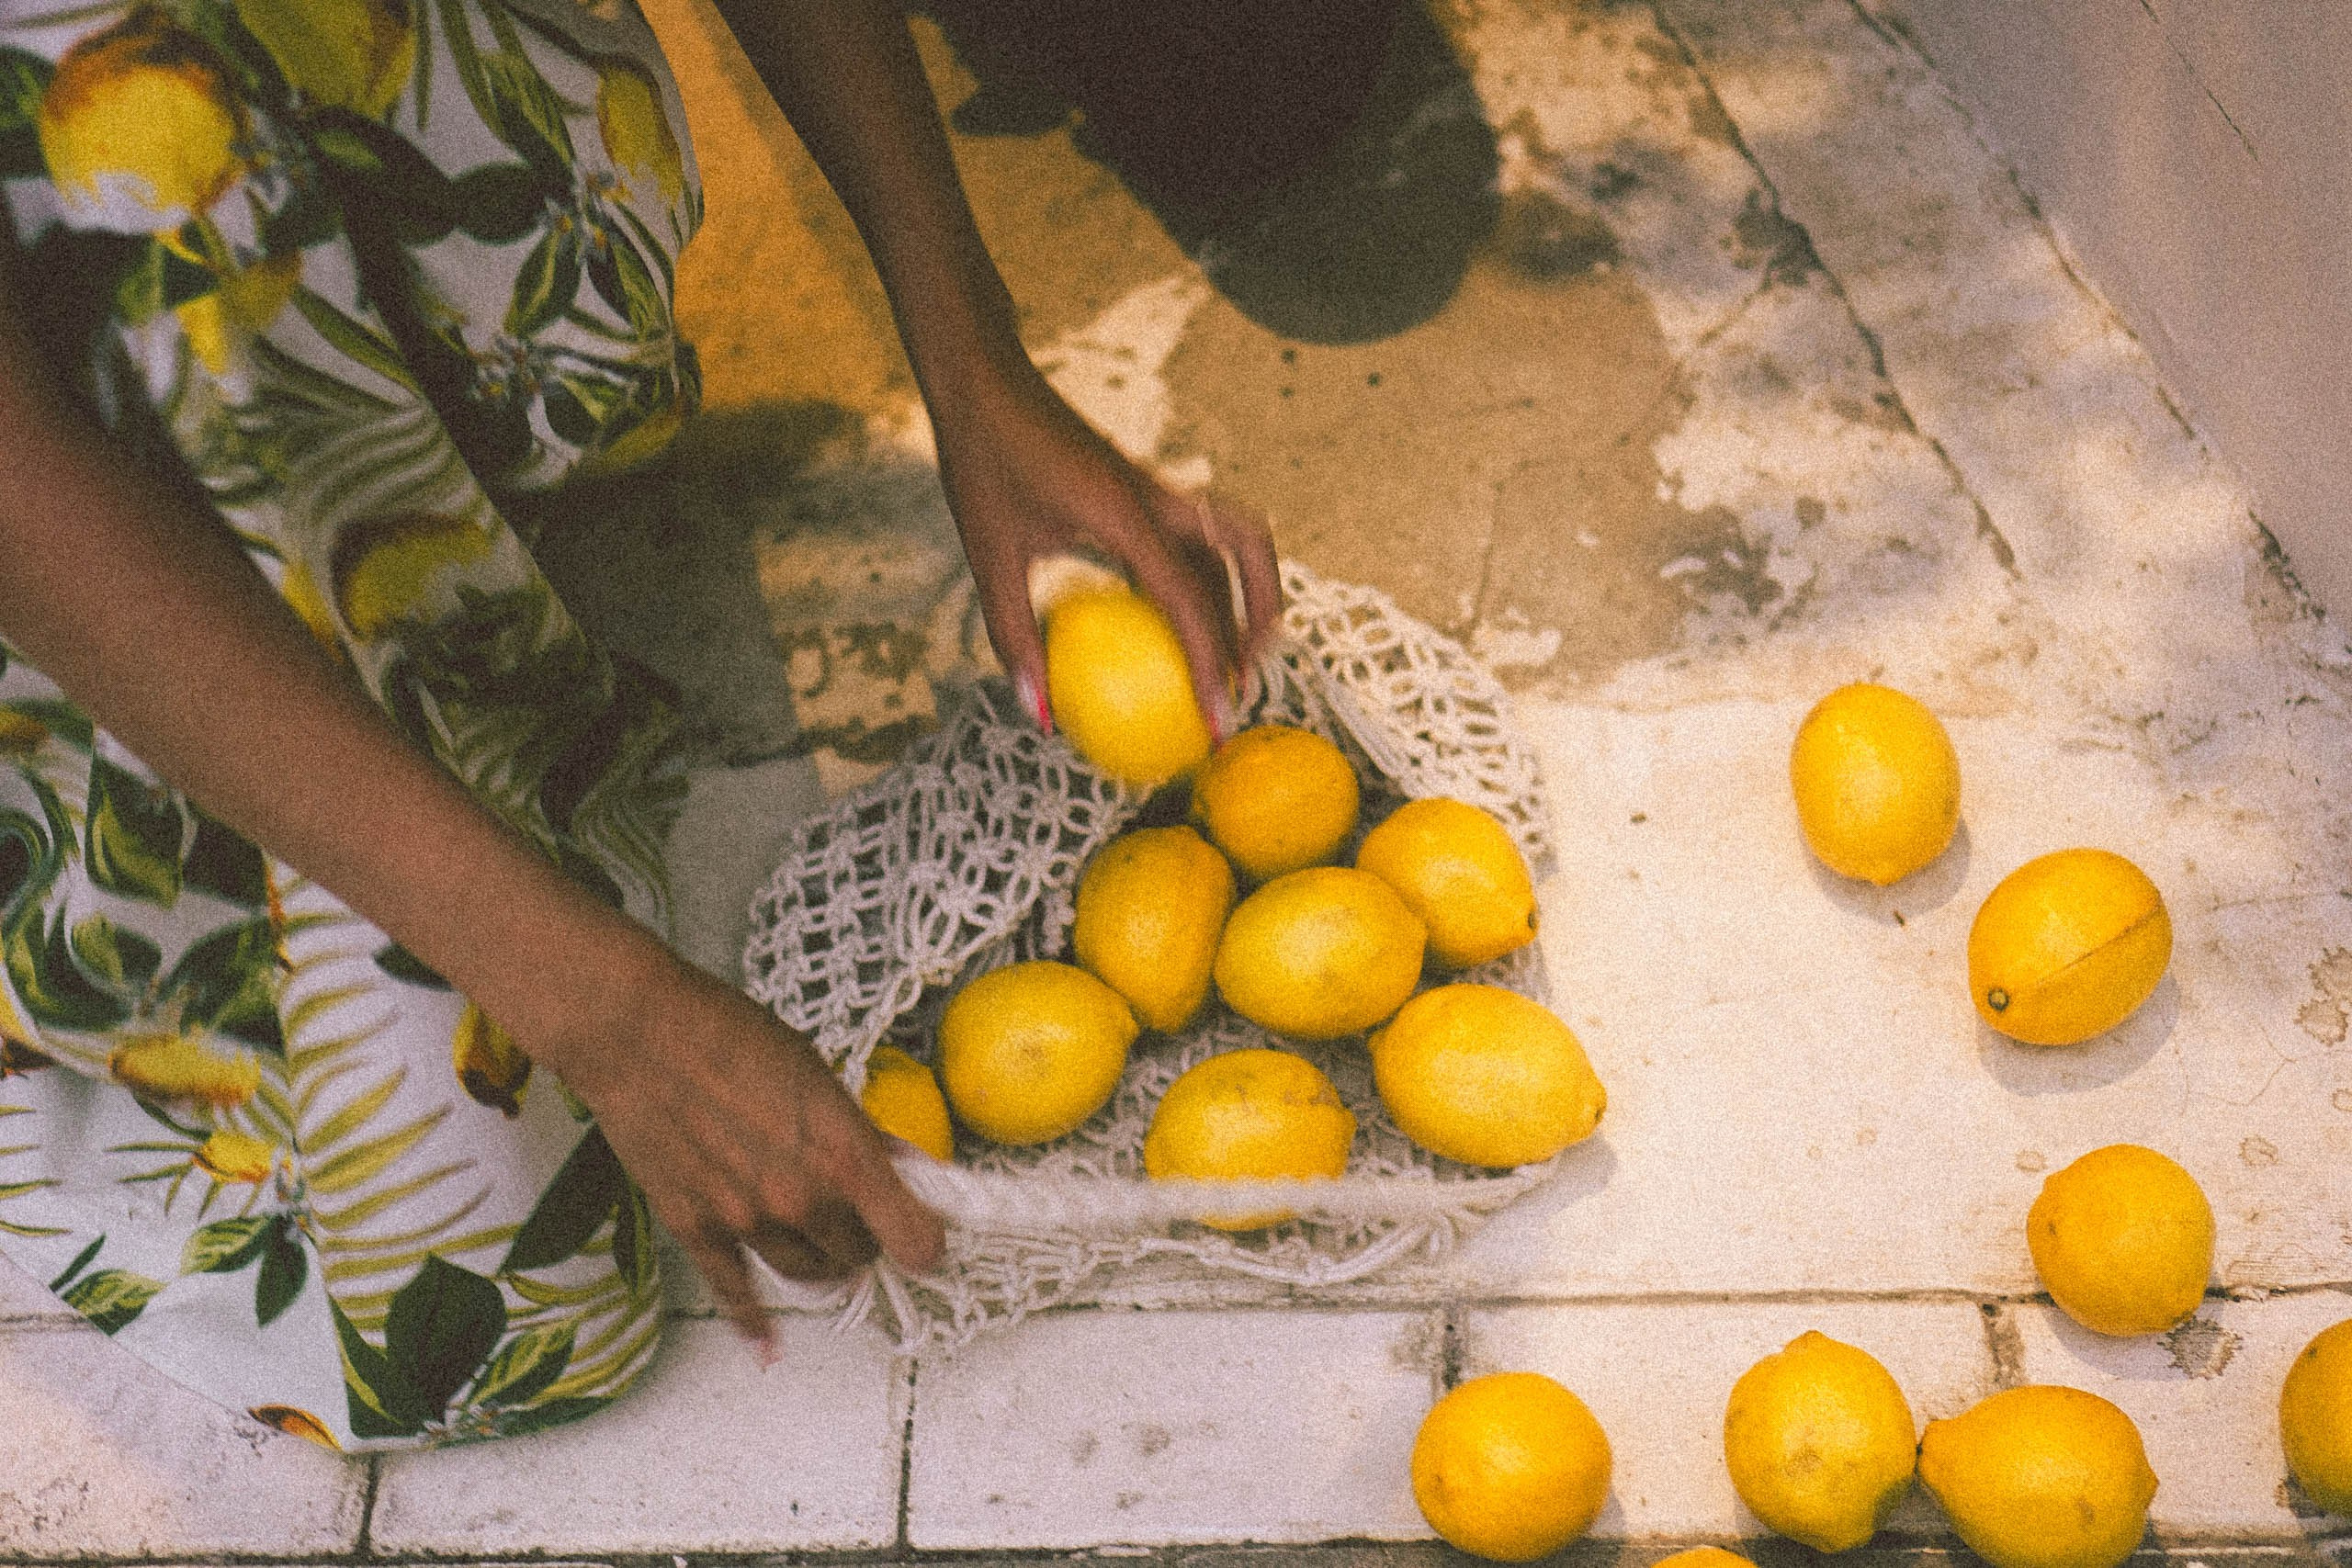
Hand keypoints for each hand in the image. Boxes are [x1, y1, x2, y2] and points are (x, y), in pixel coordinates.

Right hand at [540, 937, 946, 1350]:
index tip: (927, 1234)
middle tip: (858, 1214)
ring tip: (821, 1241)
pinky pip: (733, 1293)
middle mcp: (801, 1198)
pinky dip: (753, 1325)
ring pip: (808, 1275)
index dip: (926, 1239)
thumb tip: (895, 1164)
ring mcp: (746, 1221)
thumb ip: (858, 1132)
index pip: (915, 1237)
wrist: (639, 1033)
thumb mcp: (819, 1075)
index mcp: (845, 1154)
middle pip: (859, 1254)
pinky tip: (766, 1345)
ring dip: (821, 1262)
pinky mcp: (696, 1229)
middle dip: (865, 1235)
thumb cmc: (728, 1034)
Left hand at [934, 365, 1282, 736]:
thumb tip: (1037, 713)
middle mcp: (1155, 498)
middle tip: (1244, 678)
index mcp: (1124, 514)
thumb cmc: (982, 460)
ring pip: (1229, 540)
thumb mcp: (988, 555)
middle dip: (1261, 616)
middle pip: (1245, 551)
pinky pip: (1192, 536)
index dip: (1211, 663)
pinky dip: (1202, 578)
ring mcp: (1154, 488)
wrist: (983, 379)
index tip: (1216, 719)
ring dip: (1244, 592)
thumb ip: (1015, 635)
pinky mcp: (1142, 486)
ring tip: (1231, 651)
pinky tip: (1172, 620)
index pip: (1190, 598)